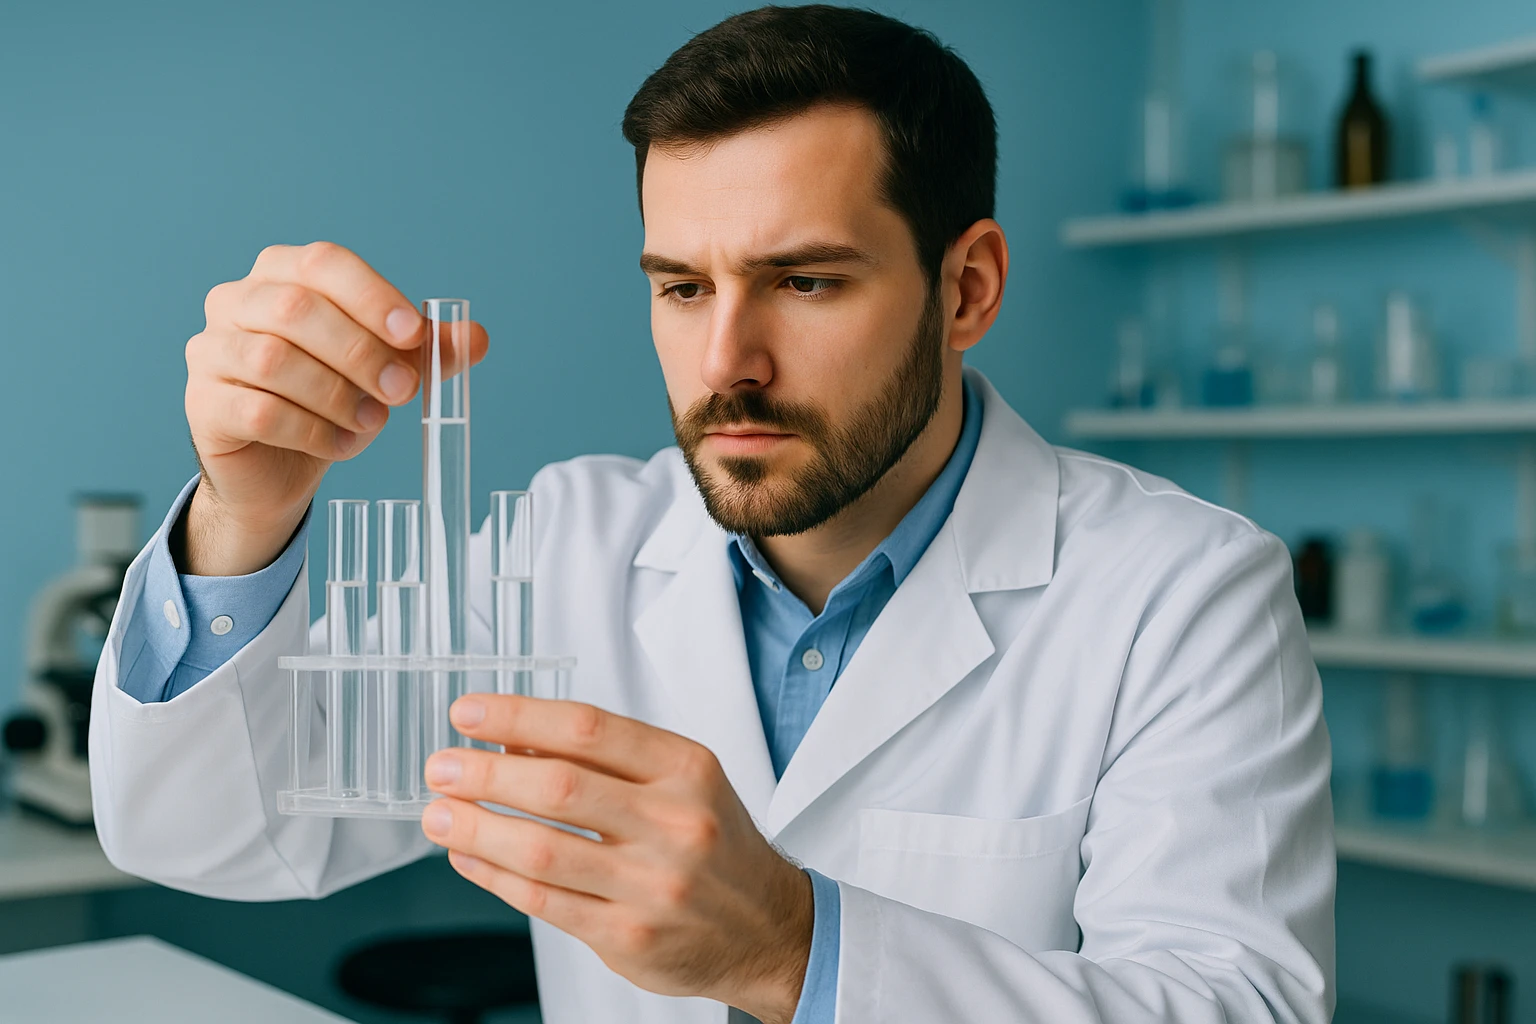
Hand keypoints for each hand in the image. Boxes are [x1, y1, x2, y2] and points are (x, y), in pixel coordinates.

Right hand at [182, 241, 488, 574]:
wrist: (281, 468)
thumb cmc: (332, 401)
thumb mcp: (388, 370)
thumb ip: (429, 351)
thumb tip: (477, 337)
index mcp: (281, 274)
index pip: (323, 262)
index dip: (372, 295)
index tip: (415, 334)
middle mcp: (235, 301)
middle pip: (296, 308)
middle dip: (360, 352)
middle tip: (403, 390)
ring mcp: (210, 351)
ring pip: (272, 361)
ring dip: (336, 395)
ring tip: (372, 423)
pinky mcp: (202, 404)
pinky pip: (258, 411)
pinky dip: (310, 431)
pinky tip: (340, 445)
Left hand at [420, 696, 814, 1023]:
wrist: (768, 928)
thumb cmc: (716, 845)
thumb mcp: (684, 782)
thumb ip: (610, 761)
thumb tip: (516, 739)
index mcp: (687, 770)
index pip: (589, 729)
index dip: (519, 715)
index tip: (469, 713)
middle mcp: (675, 824)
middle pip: (559, 786)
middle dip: (485, 773)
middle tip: (442, 766)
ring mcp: (652, 885)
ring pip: (542, 849)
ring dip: (475, 828)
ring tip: (438, 814)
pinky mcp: (629, 937)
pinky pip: (544, 901)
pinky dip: (494, 876)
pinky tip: (468, 857)